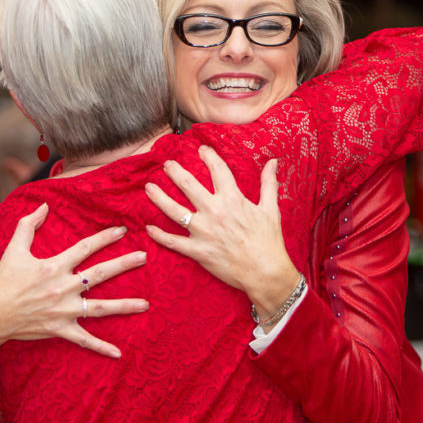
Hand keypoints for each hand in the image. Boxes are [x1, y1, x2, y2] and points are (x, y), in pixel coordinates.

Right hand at [0, 203, 148, 360]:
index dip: (104, 238)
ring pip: (100, 307)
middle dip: (124, 264)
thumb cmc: (2, 281)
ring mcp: (64, 310)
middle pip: (100, 274)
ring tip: (145, 304)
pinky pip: (84, 340)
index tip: (122, 230)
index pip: (85, 248)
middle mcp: (63, 288)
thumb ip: (28, 225)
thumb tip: (43, 206)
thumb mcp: (14, 249)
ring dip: (124, 306)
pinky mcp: (60, 329)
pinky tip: (118, 353)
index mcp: (53, 267)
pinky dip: (101, 348)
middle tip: (144, 257)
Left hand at [144, 145, 299, 325]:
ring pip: (174, 210)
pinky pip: (173, 242)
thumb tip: (273, 162)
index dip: (208, 156)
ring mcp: (203, 232)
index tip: (201, 149)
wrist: (265, 272)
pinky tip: (149, 228)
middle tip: (167, 164)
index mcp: (232, 199)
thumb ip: (268, 184)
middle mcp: (214, 212)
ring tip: (148, 187)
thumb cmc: (269, 241)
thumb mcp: (270, 209)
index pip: (217, 170)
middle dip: (175, 172)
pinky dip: (159, 235)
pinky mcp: (197, 251)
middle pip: (188, 185)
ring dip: (159, 197)